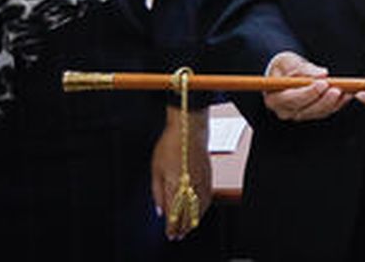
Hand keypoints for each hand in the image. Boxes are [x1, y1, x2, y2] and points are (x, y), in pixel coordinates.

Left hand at [151, 107, 211, 239]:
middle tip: (177, 236)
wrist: (188, 130)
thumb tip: (159, 211)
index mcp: (174, 184)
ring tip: (188, 228)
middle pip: (188, 214)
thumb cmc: (169, 146)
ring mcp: (201, 181)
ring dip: (193, 220)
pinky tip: (199, 212)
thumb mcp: (155, 169)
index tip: (169, 234)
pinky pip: (208, 198)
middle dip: (182, 227)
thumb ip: (157, 192)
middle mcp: (190, 185)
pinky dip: (203, 209)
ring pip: (199, 208)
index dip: (171, 227)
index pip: (174, 213)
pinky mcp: (209, 176)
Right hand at [262, 51, 348, 121]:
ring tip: (346, 90)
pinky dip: (337, 104)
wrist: (284, 73)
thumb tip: (322, 74)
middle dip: (324, 100)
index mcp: (275, 98)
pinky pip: (326, 111)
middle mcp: (285, 111)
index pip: (293, 99)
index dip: (309, 93)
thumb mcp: (290, 62)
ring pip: (319, 112)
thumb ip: (305, 69)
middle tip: (337, 89)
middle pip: (307, 110)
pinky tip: (347, 94)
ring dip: (334, 102)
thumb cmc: (284, 67)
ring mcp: (298, 114)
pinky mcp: (311, 114)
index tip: (323, 83)